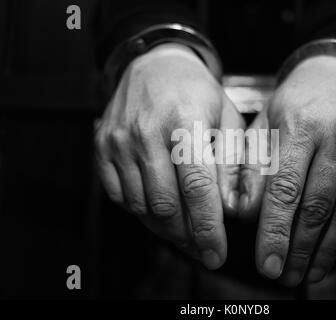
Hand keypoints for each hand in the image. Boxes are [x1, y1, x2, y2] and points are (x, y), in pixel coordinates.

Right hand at [95, 43, 244, 269]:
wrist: (154, 64)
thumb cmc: (197, 93)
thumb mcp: (227, 119)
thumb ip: (233, 163)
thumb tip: (233, 209)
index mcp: (185, 122)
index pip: (197, 187)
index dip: (208, 228)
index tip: (217, 254)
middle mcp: (146, 133)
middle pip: (166, 205)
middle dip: (187, 236)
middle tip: (203, 247)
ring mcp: (119, 142)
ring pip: (141, 206)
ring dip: (165, 228)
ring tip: (186, 231)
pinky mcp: (102, 149)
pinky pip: (119, 196)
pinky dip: (141, 211)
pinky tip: (160, 208)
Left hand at [241, 55, 335, 285]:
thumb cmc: (296, 102)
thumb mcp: (264, 124)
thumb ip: (251, 166)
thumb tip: (241, 212)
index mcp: (300, 126)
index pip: (285, 190)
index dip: (275, 232)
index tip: (267, 264)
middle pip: (317, 207)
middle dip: (299, 249)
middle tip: (285, 276)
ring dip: (328, 250)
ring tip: (310, 273)